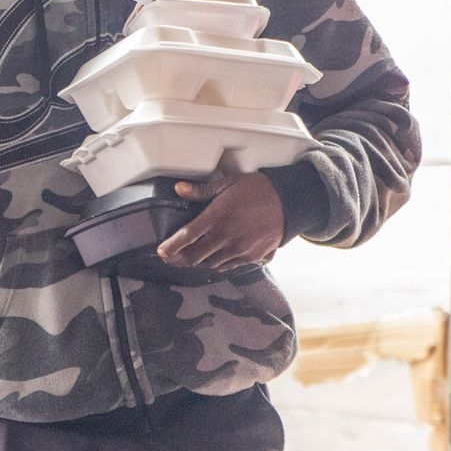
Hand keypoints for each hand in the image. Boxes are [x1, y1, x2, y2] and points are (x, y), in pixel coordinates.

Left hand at [157, 173, 281, 270]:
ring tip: (188, 259)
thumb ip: (201, 190)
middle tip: (170, 258)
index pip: (186, 237)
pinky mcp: (251, 257)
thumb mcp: (227, 184)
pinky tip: (211, 260)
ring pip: (210, 264)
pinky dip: (216, 264)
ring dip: (197, 263)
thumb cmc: (258, 189)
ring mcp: (239, 250)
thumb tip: (179, 189)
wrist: (289, 202)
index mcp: (217, 217)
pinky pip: (228, 266)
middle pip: (195, 257)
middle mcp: (226, 237)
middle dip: (179, 260)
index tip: (161, 251)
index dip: (171, 247)